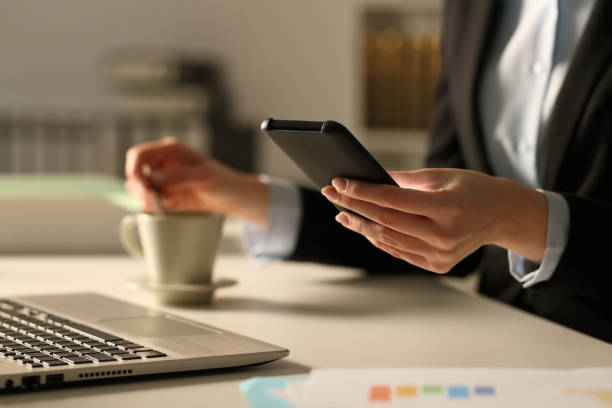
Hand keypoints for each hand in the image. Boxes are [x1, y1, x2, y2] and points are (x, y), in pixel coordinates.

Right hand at [125, 137, 268, 227]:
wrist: (233, 198)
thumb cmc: (223, 182)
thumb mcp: (204, 178)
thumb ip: (178, 176)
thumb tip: (153, 177)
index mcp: (170, 150)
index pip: (139, 155)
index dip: (135, 170)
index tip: (144, 188)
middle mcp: (163, 163)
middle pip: (134, 173)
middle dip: (140, 189)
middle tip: (158, 201)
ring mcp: (163, 179)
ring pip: (138, 189)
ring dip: (149, 200)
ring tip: (172, 204)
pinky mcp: (166, 194)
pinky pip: (149, 202)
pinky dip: (157, 207)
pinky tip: (175, 207)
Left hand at [321, 168, 547, 273]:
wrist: (504, 216)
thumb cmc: (474, 189)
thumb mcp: (444, 175)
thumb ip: (406, 179)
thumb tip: (371, 178)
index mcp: (447, 209)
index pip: (392, 200)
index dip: (361, 192)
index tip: (339, 183)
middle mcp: (443, 236)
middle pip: (385, 221)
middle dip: (353, 207)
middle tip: (331, 194)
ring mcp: (441, 254)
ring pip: (388, 240)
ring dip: (361, 226)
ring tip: (342, 213)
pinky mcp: (438, 265)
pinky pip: (399, 251)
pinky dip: (379, 239)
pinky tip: (364, 227)